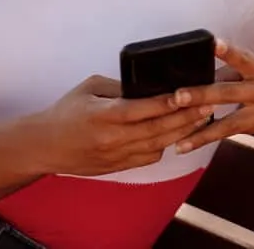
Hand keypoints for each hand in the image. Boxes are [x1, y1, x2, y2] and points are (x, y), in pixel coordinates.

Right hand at [39, 75, 214, 176]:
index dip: (169, 102)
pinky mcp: (118, 167)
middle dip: (186, 117)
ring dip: (182, 132)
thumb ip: (118, 87)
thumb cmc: (65, 112)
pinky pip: (149, 158)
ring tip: (202, 119)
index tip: (190, 93)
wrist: (45, 146)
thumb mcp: (89, 88)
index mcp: (105, 114)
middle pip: (158, 129)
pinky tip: (177, 135)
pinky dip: (165, 146)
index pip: (144, 108)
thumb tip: (145, 86)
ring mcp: (117, 155)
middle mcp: (113, 138)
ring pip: (158, 146)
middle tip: (208, 104)